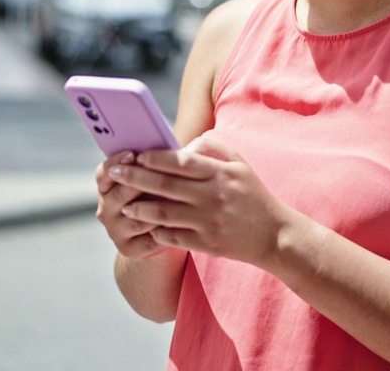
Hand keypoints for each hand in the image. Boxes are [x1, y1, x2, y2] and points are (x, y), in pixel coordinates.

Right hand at [94, 152, 171, 259]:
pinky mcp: (128, 248)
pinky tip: (179, 224)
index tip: (132, 154)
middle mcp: (106, 209)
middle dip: (139, 183)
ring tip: (177, 200)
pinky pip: (148, 238)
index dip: (116, 163)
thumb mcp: (155, 176)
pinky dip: (164, 230)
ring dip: (156, 209)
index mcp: (107, 187)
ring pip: (136, 217)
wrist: (161, 232)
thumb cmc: (161, 194)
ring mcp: (115, 230)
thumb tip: (182, 145)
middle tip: (158, 175)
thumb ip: (159, 162)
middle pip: (119, 194)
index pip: (104, 173)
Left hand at [112, 135, 296, 268]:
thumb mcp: (239, 164)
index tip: (136, 154)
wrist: (274, 235)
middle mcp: (212, 196)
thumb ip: (212, 147)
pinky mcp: (206, 243)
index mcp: (220, 174)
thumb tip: (182, 146)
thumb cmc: (252, 195)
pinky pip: (172, 237)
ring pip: (163, 214)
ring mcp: (208, 221)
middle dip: (135, 178)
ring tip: (124, 205)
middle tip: (115, 173)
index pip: (180, 161)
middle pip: (165, 186)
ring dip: (139, 208)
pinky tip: (144, 226)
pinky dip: (155, 231)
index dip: (154, 158)